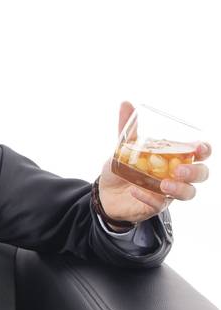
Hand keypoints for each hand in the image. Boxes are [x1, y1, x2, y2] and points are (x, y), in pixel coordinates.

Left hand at [98, 101, 211, 223]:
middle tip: (179, 170)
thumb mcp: (123, 147)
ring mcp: (169, 192)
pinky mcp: (157, 206)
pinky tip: (136, 190)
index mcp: (176, 157)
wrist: (106, 193)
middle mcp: (177, 175)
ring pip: (189, 193)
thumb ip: (128, 128)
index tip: (199, 147)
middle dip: (195, 171)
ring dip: (179, 188)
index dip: (204, 150)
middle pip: (201, 174)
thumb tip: (126, 103)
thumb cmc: (123, 168)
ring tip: (164, 184)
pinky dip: (149, 197)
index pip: (200, 153)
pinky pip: (160, 204)